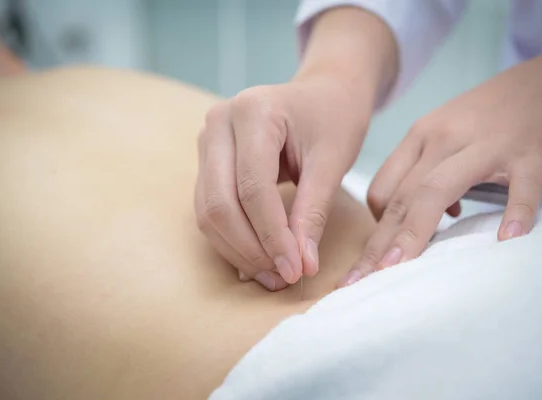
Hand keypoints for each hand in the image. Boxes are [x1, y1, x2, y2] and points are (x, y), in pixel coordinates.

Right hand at [195, 77, 369, 289]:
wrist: (323, 94)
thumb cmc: (334, 118)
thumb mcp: (333, 161)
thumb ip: (313, 212)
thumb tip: (302, 265)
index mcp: (252, 112)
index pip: (253, 189)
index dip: (272, 236)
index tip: (296, 271)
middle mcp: (218, 123)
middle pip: (220, 203)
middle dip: (251, 249)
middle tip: (284, 278)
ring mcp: (207, 141)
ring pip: (208, 212)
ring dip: (238, 250)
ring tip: (274, 275)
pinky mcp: (207, 161)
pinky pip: (210, 209)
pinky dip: (232, 239)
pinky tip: (259, 259)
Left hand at [340, 46, 541, 286]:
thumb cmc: (491, 117)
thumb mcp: (447, 135)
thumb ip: (426, 173)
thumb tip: (416, 223)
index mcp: (421, 137)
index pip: (383, 189)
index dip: (373, 229)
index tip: (370, 262)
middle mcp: (444, 140)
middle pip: (401, 197)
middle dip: (377, 244)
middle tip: (359, 283)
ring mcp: (487, 146)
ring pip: (439, 190)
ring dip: (416, 232)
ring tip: (399, 269)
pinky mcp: (530, 155)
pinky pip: (520, 188)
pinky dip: (515, 213)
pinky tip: (506, 240)